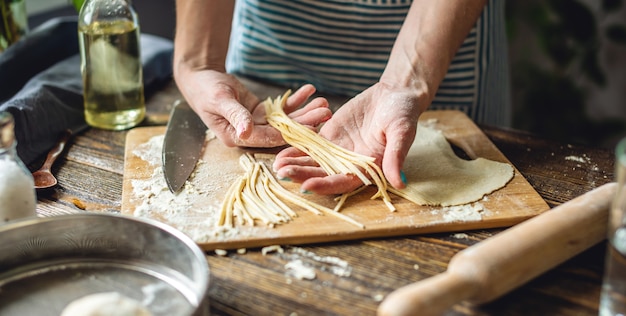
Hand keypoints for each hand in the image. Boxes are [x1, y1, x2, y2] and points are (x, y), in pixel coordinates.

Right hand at [176, 69, 331, 147]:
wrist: (202, 78)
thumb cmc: (205, 89)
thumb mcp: (219, 100)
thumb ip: (235, 115)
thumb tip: (247, 132)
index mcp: (237, 137)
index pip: (267, 138)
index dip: (289, 134)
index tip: (310, 128)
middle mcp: (250, 134)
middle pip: (282, 131)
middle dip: (305, 123)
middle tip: (326, 112)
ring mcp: (258, 124)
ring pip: (286, 121)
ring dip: (305, 112)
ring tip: (324, 102)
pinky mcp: (263, 114)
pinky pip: (283, 110)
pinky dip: (296, 100)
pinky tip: (310, 90)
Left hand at [273, 82, 425, 193]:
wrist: (396, 94)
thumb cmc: (403, 114)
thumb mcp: (402, 132)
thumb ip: (397, 156)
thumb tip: (400, 183)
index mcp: (368, 169)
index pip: (342, 182)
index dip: (324, 185)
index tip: (305, 186)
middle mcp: (350, 164)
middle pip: (322, 174)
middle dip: (301, 175)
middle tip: (281, 173)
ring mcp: (338, 150)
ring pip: (313, 161)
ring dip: (295, 164)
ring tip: (276, 165)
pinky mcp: (330, 136)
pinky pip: (311, 145)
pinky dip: (296, 149)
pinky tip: (280, 151)